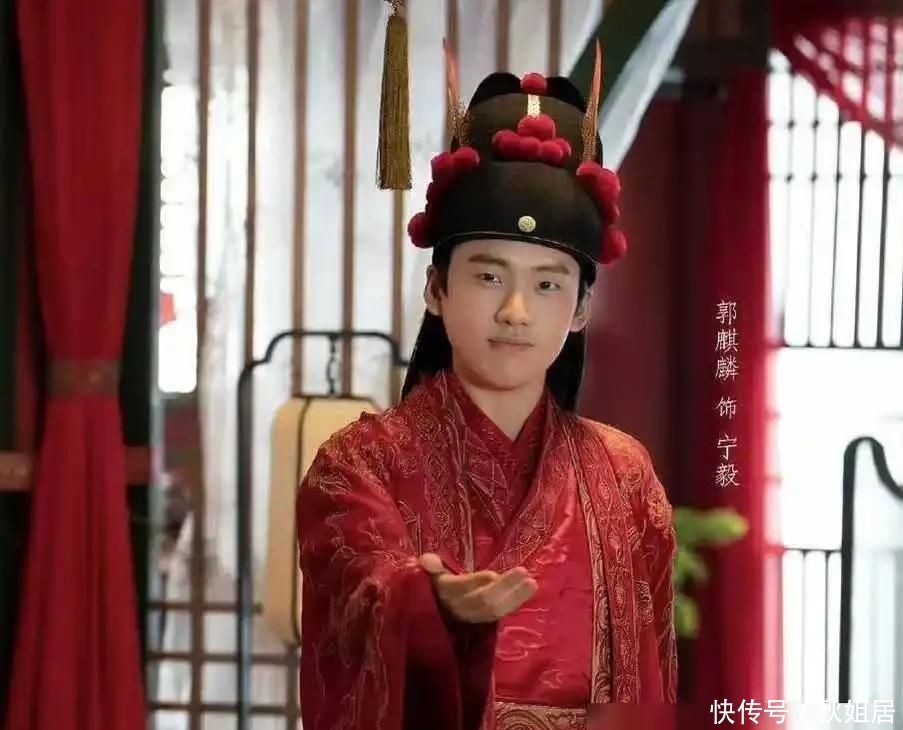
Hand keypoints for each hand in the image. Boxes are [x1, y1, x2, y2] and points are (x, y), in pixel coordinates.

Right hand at [419, 553, 537, 622]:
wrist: (435, 615)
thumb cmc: (435, 587)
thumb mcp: (430, 576)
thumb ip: (431, 567)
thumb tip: (426, 559)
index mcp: (446, 592)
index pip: (462, 589)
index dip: (477, 583)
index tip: (492, 575)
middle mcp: (460, 606)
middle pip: (484, 601)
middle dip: (504, 588)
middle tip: (523, 573)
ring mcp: (473, 615)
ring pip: (495, 609)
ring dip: (515, 597)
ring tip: (531, 583)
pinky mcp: (485, 619)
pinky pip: (500, 613)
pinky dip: (514, 603)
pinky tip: (528, 591)